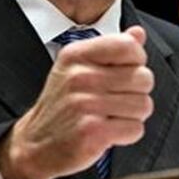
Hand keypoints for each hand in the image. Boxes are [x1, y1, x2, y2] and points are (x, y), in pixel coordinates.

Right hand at [0, 26, 154, 178]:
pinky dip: (128, 134)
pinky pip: (135, 128)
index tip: (124, 74)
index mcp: (77, 55)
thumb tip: (138, 33)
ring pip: (143, 104)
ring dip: (133, 115)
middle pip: (143, 77)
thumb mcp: (78, 69)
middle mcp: (79, 76)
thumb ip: (111, 50)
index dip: (136, 62)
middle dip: (137, 93)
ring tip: (112, 117)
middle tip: (116, 101)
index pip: (129, 46)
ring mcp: (85, 104)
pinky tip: (109, 132)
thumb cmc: (62, 107)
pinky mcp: (92, 132)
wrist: (35, 145)